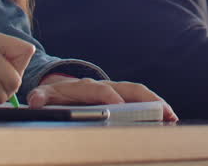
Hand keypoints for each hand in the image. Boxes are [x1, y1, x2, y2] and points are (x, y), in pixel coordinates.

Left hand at [27, 74, 178, 121]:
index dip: (110, 98)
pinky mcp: (123, 99)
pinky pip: (142, 101)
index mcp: (86, 87)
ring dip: (158, 104)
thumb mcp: (45, 96)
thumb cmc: (56, 96)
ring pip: (141, 94)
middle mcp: (106, 86)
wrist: (60, 89)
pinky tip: (169, 122)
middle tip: (164, 113)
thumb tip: (34, 100)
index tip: (120, 106)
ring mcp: (117, 91)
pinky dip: (156, 109)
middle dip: (148, 100)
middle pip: (131, 89)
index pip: (102, 91)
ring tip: (172, 119)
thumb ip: (40, 98)